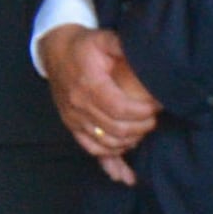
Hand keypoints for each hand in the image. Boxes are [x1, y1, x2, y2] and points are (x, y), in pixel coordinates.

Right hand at [39, 23, 161, 171]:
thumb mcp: (103, 39)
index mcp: (89, 85)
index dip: (144, 111)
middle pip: (117, 129)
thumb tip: (145, 53)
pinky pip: (91, 150)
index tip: (158, 105)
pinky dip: (110, 162)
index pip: (121, 109)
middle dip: (142, 127)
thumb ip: (122, 46)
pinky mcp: (72, 126)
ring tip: (143, 132)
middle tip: (154, 119)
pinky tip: (125, 174)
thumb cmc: (83, 46)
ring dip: (130, 142)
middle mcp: (79, 106)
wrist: (54, 51)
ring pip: (106, 143)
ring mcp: (74, 118)